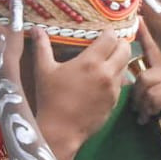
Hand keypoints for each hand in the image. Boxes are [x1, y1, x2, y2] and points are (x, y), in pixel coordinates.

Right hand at [31, 26, 129, 159]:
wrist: (60, 131)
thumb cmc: (50, 99)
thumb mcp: (44, 70)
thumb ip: (41, 46)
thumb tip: (35, 28)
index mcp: (90, 62)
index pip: (111, 37)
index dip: (108, 33)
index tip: (103, 33)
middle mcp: (106, 73)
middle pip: (125, 49)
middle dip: (119, 43)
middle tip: (110, 44)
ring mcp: (113, 88)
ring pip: (125, 66)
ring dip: (119, 60)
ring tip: (107, 60)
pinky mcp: (115, 101)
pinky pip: (121, 83)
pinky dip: (116, 77)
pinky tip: (104, 79)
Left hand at [131, 22, 160, 141]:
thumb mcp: (149, 96)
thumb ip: (141, 85)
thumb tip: (124, 80)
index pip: (152, 48)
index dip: (146, 34)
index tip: (139, 18)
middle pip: (143, 74)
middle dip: (138, 95)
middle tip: (141, 109)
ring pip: (149, 86)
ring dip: (145, 104)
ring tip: (148, 114)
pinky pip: (158, 96)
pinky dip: (153, 108)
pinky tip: (156, 115)